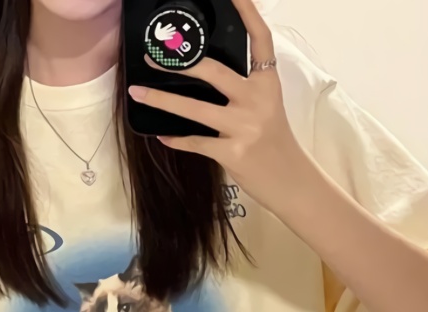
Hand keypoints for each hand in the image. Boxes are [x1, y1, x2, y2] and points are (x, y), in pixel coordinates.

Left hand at [128, 0, 316, 211]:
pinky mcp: (232, 152)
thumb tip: (204, 77)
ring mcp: (244, 127)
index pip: (260, 40)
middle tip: (153, 56)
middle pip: (213, 71)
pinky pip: (196, 142)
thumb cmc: (274, 142)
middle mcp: (257, 100)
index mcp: (267, 83)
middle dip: (179, 63)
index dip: (247, 13)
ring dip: (162, 101)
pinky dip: (177, 140)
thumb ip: (243, 90)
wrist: (289, 180)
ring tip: (138, 93)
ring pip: (195, 109)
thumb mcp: (266, 107)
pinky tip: (163, 136)